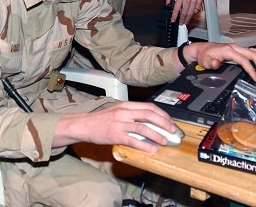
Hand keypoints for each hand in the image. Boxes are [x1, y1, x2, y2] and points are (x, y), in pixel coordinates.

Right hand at [54, 101, 176, 152]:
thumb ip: (131, 114)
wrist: (83, 125)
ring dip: (157, 135)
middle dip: (164, 124)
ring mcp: (119, 123)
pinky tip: (152, 150)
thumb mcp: (116, 111)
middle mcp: (123, 112)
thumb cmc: (100, 120)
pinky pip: (133, 140)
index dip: (162, 114)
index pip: (149, 107)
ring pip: (143, 128)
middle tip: (172, 132)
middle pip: (149, 115)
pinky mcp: (115, 135)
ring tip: (165, 141)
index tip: (170, 122)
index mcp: (125, 105)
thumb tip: (149, 122)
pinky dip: (145, 145)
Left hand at [170, 0, 202, 24]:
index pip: (176, 9)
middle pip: (184, 13)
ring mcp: (194, 0)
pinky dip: (194, 12)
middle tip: (181, 23)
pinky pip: (197, 9)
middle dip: (182, 20)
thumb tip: (168, 3)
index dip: (174, 16)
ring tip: (186, 21)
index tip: (173, 20)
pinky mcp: (199, 0)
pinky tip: (192, 13)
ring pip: (191, 12)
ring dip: (188, 18)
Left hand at [184, 42, 255, 81]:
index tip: (255, 78)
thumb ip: (210, 63)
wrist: (201, 49)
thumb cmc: (204, 55)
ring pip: (254, 51)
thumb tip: (216, 64)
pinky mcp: (238, 49)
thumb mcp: (204, 61)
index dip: (251, 69)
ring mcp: (237, 48)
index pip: (244, 60)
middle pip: (253, 54)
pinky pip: (252, 52)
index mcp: (228, 50)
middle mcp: (234, 47)